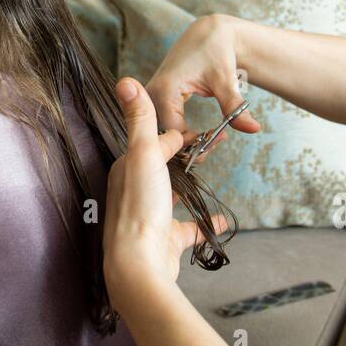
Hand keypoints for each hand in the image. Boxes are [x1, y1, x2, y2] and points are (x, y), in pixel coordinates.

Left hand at [104, 77, 228, 294]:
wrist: (139, 265)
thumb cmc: (140, 207)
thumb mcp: (142, 155)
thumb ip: (140, 119)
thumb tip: (125, 80)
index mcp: (128, 168)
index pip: (156, 143)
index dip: (181, 135)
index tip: (206, 130)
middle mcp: (136, 191)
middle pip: (165, 168)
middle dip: (189, 158)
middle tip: (217, 148)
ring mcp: (151, 217)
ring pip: (174, 197)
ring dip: (191, 189)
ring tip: (211, 180)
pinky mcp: (166, 240)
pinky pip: (188, 228)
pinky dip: (204, 224)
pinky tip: (220, 221)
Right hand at [145, 15, 260, 136]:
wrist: (208, 34)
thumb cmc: (216, 52)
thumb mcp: (225, 82)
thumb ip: (235, 108)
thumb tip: (253, 129)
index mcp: (165, 90)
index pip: (174, 133)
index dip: (196, 143)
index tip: (218, 138)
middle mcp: (151, 94)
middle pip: (165, 134)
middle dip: (189, 145)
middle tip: (214, 141)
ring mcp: (150, 95)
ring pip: (162, 131)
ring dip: (183, 140)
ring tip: (208, 136)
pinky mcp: (154, 96)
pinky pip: (162, 122)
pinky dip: (179, 131)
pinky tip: (197, 131)